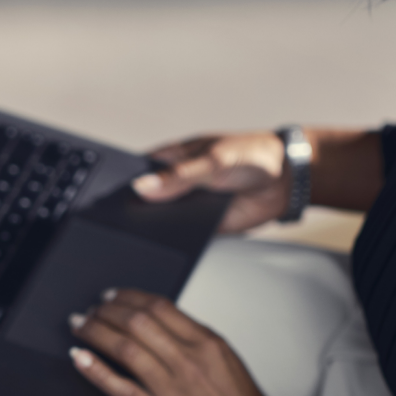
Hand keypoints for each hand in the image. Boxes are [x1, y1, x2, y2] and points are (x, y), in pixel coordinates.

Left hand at [68, 289, 276, 395]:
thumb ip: (193, 338)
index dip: (129, 297)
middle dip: (106, 311)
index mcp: (206, 343)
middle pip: (136, 322)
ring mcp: (171, 388)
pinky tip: (80, 357)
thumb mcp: (225, 359)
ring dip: (95, 332)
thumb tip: (157, 322)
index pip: (158, 307)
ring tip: (81, 326)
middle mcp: (187, 361)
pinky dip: (95, 369)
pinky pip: (119, 388)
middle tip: (90, 309)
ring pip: (124, 348)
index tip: (112, 296)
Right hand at [130, 132, 288, 233]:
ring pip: (162, 220)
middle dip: (138, 208)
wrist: (285, 182)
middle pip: (146, 200)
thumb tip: (143, 187)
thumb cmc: (252, 156)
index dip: (125, 182)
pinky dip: (177, 239)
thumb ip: (179, 176)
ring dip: (158, 225)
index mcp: (172, 158)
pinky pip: (182, 236)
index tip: (110, 194)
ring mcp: (187, 206)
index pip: (138, 171)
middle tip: (127, 216)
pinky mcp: (201, 227)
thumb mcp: (212, 160)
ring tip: (150, 228)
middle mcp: (175, 183)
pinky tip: (172, 240)